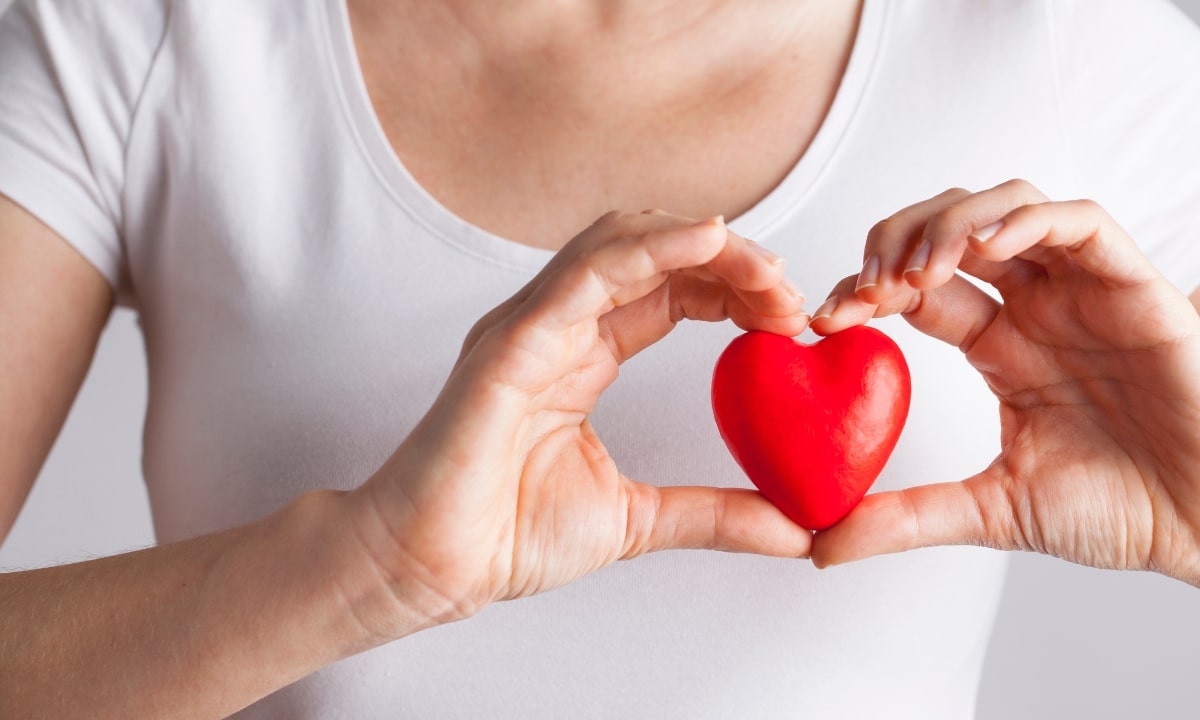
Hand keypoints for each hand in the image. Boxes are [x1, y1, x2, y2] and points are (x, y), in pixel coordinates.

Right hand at [353, 211, 811, 632]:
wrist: (431, 568)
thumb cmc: (508, 535)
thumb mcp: (639, 520)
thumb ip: (716, 514)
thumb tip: (797, 531)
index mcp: (582, 353)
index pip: (670, 290)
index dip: (733, 288)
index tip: (790, 316)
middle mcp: (558, 325)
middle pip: (654, 253)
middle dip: (730, 258)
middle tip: (790, 292)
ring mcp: (531, 325)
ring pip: (620, 242)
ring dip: (702, 243)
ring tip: (764, 268)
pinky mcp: (511, 342)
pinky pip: (585, 273)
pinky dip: (650, 248)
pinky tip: (708, 241)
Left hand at [809, 180, 1199, 585]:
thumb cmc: (1121, 508)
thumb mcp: (991, 510)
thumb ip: (906, 517)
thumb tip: (820, 548)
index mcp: (998, 346)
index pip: (914, 291)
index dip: (864, 291)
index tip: (824, 320)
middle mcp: (1034, 307)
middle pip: (947, 232)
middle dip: (893, 245)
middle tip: (864, 289)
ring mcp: (1080, 290)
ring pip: (1005, 208)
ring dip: (949, 225)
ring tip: (915, 270)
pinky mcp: (1132, 285)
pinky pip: (1079, 222)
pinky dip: (1027, 219)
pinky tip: (986, 246)